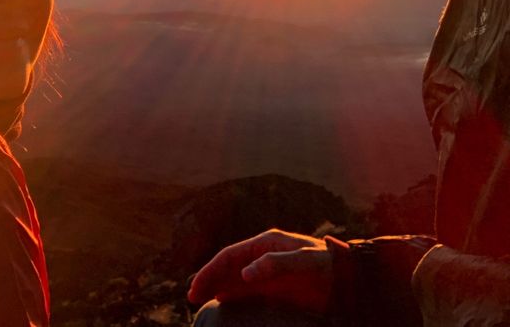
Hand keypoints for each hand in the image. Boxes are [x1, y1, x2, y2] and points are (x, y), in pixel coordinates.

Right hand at [187, 229, 332, 313]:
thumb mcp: (305, 263)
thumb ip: (276, 265)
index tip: (197, 286)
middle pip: (228, 266)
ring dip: (217, 287)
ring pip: (235, 279)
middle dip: (208, 279)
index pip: (230, 256)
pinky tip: (223, 302)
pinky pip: (247, 291)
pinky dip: (232, 295)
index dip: (211, 270)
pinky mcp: (276, 287)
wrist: (352, 280)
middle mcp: (263, 256)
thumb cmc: (329, 267)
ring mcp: (268, 272)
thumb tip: (245, 274)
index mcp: (266, 243)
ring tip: (200, 300)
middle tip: (192, 297)